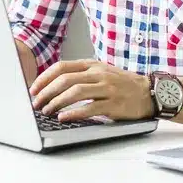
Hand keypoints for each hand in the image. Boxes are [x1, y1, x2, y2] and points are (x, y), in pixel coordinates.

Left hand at [30, 60, 153, 121]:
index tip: (33, 88)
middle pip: (65, 79)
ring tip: (46, 111)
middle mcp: (98, 74)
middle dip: (46, 92)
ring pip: (75, 91)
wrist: (149, 92)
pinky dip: (74, 113)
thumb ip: (81, 75)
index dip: (44, 77)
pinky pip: (90, 108)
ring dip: (57, 102)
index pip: (62, 67)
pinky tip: (63, 117)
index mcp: (92, 65)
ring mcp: (107, 88)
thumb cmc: (122, 85)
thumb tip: (52, 85)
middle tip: (36, 103)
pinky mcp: (113, 104)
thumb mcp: (101, 72)